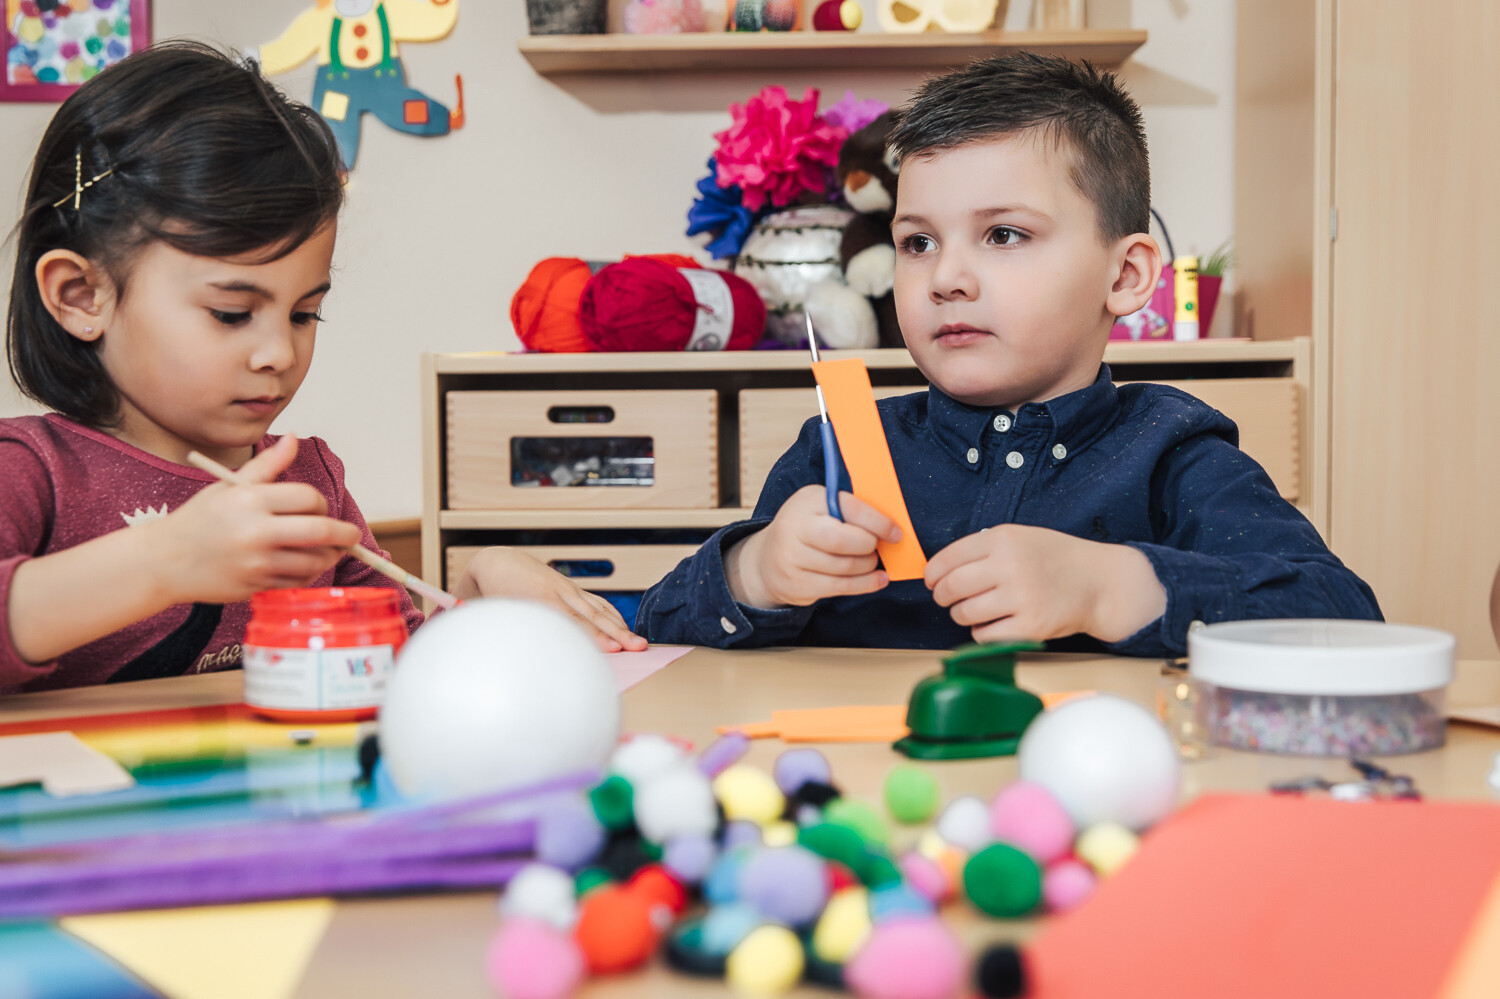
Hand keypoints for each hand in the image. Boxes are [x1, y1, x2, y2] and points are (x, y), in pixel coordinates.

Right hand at [143, 435, 360, 603]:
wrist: (163, 561)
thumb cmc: (199, 520)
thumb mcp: (229, 486)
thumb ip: (267, 465)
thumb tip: (294, 438)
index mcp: (250, 500)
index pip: (307, 497)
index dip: (321, 503)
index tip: (320, 508)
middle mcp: (254, 531)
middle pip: (320, 531)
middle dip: (344, 534)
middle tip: (350, 535)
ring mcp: (255, 562)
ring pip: (313, 561)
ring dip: (328, 556)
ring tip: (329, 551)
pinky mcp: (255, 586)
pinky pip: (297, 582)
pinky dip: (308, 575)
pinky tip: (305, 566)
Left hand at [452, 547, 647, 652]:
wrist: (498, 562)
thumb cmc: (494, 592)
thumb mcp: (498, 612)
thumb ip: (508, 633)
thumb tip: (514, 661)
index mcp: (538, 599)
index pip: (572, 621)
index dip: (593, 636)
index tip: (612, 649)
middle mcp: (557, 593)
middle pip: (593, 616)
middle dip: (617, 634)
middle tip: (637, 648)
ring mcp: (567, 589)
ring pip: (599, 609)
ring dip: (620, 627)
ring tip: (639, 643)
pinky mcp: (571, 589)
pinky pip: (597, 602)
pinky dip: (613, 615)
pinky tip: (624, 628)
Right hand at [726, 485, 899, 608]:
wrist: (766, 561)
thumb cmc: (807, 530)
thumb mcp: (821, 508)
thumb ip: (849, 511)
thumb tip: (890, 525)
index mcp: (807, 501)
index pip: (848, 508)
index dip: (878, 522)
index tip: (895, 533)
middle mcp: (794, 527)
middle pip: (842, 541)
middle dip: (869, 546)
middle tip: (878, 548)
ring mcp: (791, 558)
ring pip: (844, 567)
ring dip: (868, 566)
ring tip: (872, 562)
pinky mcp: (796, 585)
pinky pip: (840, 588)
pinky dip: (865, 585)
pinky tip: (877, 580)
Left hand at [924, 525, 1166, 644]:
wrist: (1099, 582)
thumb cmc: (1056, 558)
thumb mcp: (1021, 536)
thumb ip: (985, 547)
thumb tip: (942, 568)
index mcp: (1004, 539)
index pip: (950, 557)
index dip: (933, 572)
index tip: (931, 580)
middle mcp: (1011, 566)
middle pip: (952, 587)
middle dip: (942, 596)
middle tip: (945, 598)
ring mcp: (1021, 597)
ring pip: (965, 613)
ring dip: (961, 615)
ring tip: (973, 610)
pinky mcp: (1030, 626)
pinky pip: (984, 636)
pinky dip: (982, 632)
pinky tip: (992, 623)